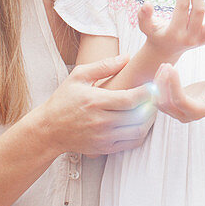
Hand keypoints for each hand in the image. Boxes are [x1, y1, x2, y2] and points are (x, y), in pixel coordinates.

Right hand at [37, 55, 156, 154]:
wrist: (48, 130)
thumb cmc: (63, 100)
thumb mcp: (78, 76)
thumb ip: (104, 65)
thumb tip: (127, 57)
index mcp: (96, 102)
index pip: (131, 99)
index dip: (147, 92)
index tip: (153, 84)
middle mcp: (101, 122)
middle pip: (139, 116)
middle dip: (152, 105)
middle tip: (156, 96)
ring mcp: (104, 138)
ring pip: (139, 131)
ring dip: (150, 120)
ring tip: (150, 108)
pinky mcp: (105, 149)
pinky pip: (132, 143)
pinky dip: (142, 132)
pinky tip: (140, 121)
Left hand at [153, 63, 204, 122]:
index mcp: (197, 113)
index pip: (179, 101)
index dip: (173, 85)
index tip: (172, 68)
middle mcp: (184, 115)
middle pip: (165, 103)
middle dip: (163, 83)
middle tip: (167, 65)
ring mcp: (176, 112)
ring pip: (159, 101)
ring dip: (159, 83)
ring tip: (165, 65)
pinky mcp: (171, 105)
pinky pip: (158, 97)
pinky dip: (158, 84)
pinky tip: (163, 70)